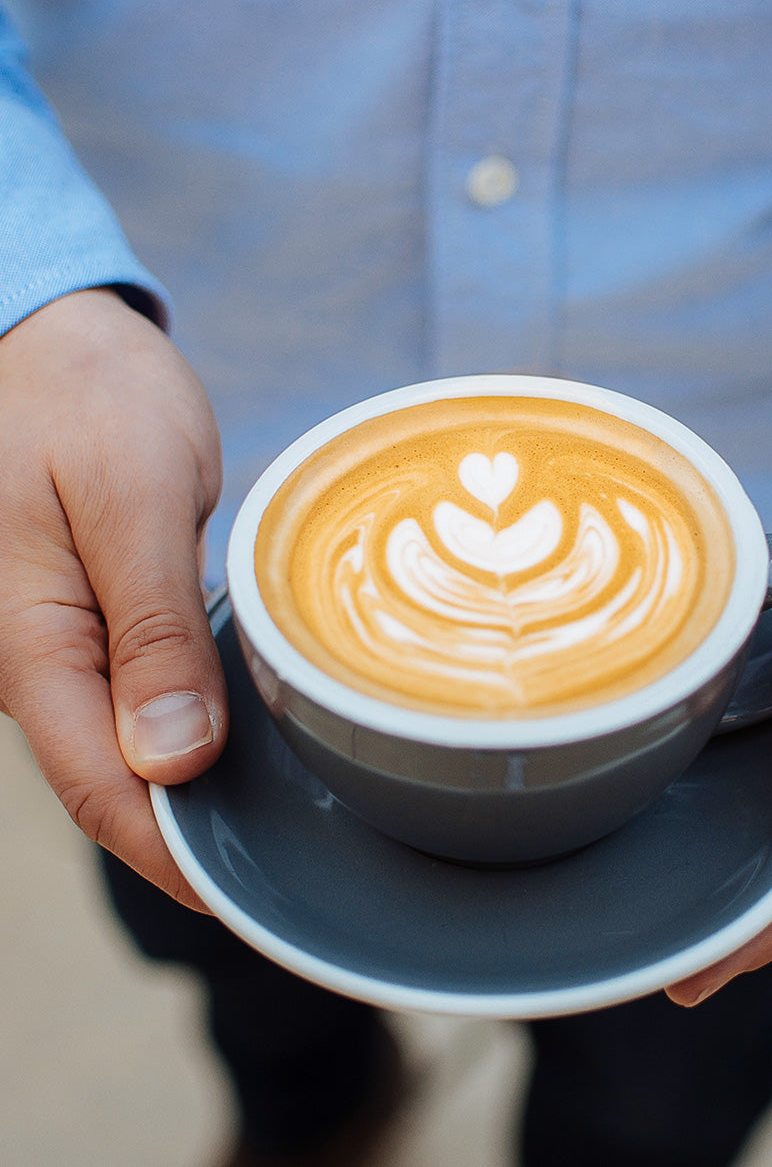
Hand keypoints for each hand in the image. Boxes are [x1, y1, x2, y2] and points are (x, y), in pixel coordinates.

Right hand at [0, 288, 226, 909]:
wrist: (49, 332)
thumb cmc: (84, 395)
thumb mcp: (129, 499)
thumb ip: (150, 630)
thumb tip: (171, 757)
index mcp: (30, 644)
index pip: (98, 788)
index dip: (170, 852)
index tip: (242, 894)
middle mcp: (34, 658)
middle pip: (109, 779)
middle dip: (189, 830)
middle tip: (285, 862)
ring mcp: (57, 639)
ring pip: (121, 741)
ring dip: (193, 781)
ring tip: (281, 810)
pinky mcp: (87, 613)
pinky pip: (130, 692)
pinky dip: (186, 722)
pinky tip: (244, 731)